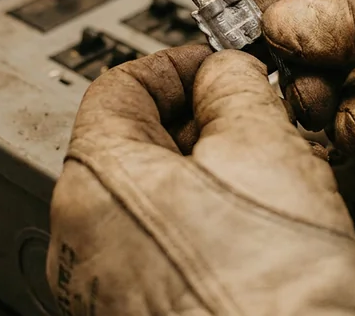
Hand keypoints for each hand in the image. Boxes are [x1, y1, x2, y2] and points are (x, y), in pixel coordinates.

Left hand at [47, 46, 354, 315]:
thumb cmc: (273, 292)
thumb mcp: (263, 145)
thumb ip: (233, 84)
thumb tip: (222, 72)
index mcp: (91, 186)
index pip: (116, 87)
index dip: (177, 64)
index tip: (218, 63)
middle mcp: (81, 243)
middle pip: (134, 146)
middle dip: (200, 122)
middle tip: (256, 116)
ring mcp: (106, 290)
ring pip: (154, 201)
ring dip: (209, 173)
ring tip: (268, 175)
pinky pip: (164, 250)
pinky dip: (206, 225)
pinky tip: (257, 228)